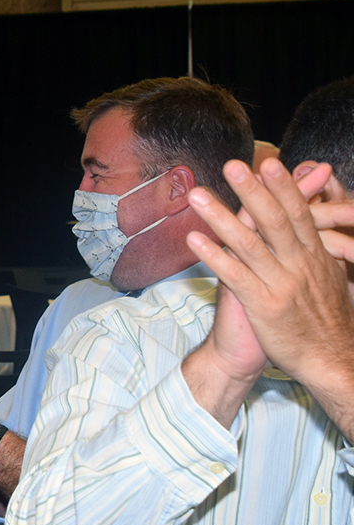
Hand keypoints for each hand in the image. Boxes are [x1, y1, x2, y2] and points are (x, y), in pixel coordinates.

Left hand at [188, 159, 353, 386]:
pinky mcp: (263, 305)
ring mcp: (281, 285)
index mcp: (316, 255)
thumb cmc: (326, 318)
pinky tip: (193, 240)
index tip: (268, 163)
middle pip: (273, 220)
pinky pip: (234, 276)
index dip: (283, 187)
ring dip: (220, 217)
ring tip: (197, 196)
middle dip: (252, 191)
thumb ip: (317, 247)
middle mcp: (299, 265)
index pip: (298, 214)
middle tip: (231, 165)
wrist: (331, 361)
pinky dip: (213, 256)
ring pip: (248, 244)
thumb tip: (311, 220)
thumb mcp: (330, 277)